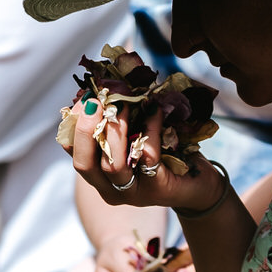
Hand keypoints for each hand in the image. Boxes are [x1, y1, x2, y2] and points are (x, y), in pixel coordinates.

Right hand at [64, 98, 230, 215]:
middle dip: (86, 129)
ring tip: (125, 104)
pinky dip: (150, 129)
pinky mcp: (158, 189)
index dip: (73, 123)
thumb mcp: (136, 132)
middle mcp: (110, 189)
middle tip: (96, 99)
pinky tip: (155, 111)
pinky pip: (148, 156)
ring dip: (117, 130)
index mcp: (98, 173)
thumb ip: (119, 116)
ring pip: (112, 165)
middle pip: (83, 164)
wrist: (198, 183)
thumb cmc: (164, 153)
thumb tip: (109, 78)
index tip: (85, 97)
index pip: (73, 151)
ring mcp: (133, 193)